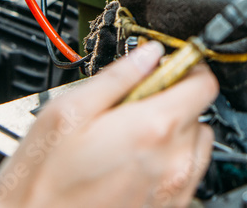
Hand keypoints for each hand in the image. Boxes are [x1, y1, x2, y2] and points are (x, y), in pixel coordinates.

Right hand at [0, 42, 217, 207]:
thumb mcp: (68, 112)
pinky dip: (169, 161)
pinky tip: (134, 163)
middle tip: (130, 106)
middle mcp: (173, 162)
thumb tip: (147, 54)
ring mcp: (174, 191)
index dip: (187, 67)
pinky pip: (186, 173)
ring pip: (194, 143)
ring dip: (173, 132)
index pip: (203, 83)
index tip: (168, 66)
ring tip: (131, 137)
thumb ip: (116, 77)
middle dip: (169, 100)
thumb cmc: (43, 183)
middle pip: (197, 112)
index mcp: (152, 129)